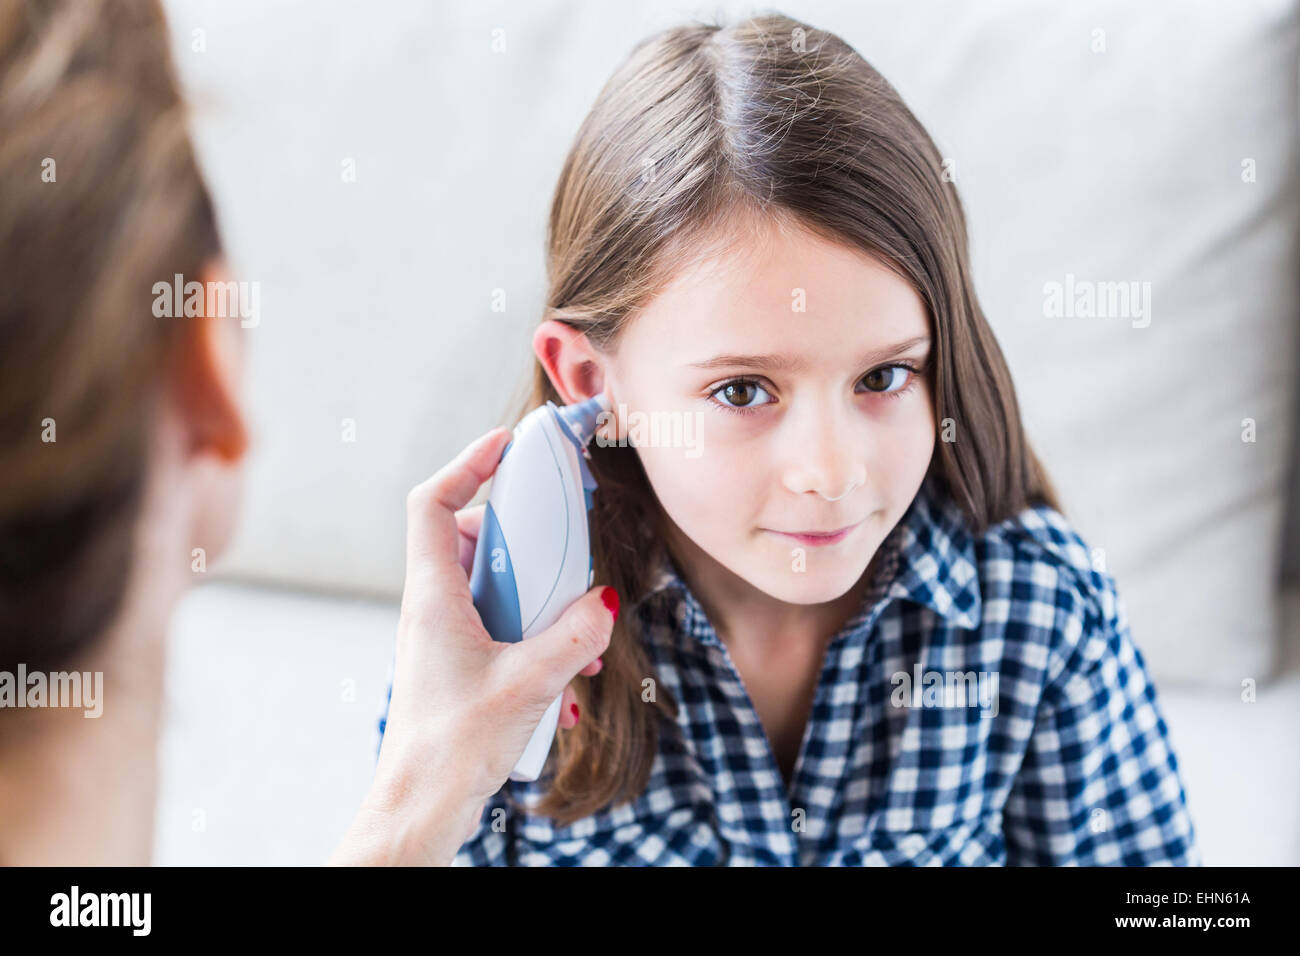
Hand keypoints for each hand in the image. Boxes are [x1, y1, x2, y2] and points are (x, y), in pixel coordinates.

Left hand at [330, 426, 616, 864]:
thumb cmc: (452, 748)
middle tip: (563, 538)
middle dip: (522, 534)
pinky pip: (499, 623)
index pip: (435, 502)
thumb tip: (604, 603)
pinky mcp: (460, 662)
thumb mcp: (527, 684)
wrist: (422, 807)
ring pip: (491, 582)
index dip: (468, 463)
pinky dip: (534, 631)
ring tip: (574, 627)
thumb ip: (572, 637)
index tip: (508, 446)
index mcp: (434, 596)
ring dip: (536, 593)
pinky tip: (567, 671)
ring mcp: (445, 635)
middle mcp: (433, 606)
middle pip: (471, 536)